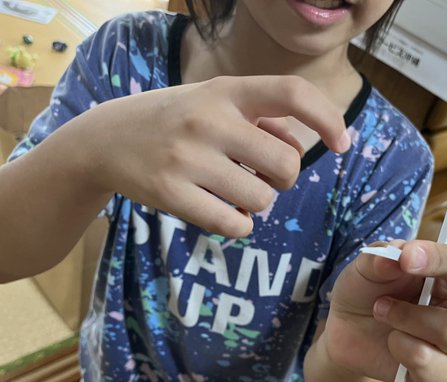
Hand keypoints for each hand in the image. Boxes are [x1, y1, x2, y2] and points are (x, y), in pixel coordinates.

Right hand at [70, 75, 349, 236]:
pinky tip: (223, 211)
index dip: (328, 118)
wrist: (105, 140)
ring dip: (258, 203)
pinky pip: (236, 224)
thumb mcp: (215, 102)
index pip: (292, 92)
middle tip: (261, 175)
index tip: (342, 145)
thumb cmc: (175, 121)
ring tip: (232, 190)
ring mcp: (188, 157)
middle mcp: (209, 119)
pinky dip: (239, 224)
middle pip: (286, 164)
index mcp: (226, 90)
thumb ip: (260, 118)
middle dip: (284, 177)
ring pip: (263, 200)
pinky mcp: (172, 194)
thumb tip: (302, 143)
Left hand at [322, 240, 446, 381]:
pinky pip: (431, 363)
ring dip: (409, 317)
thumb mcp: (367, 265)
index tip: (408, 257)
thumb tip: (400, 254)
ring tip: (383, 309)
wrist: (344, 329)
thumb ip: (382, 256)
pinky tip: (390, 340)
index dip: (442, 258)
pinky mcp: (438, 372)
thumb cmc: (368, 289)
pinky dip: (402, 347)